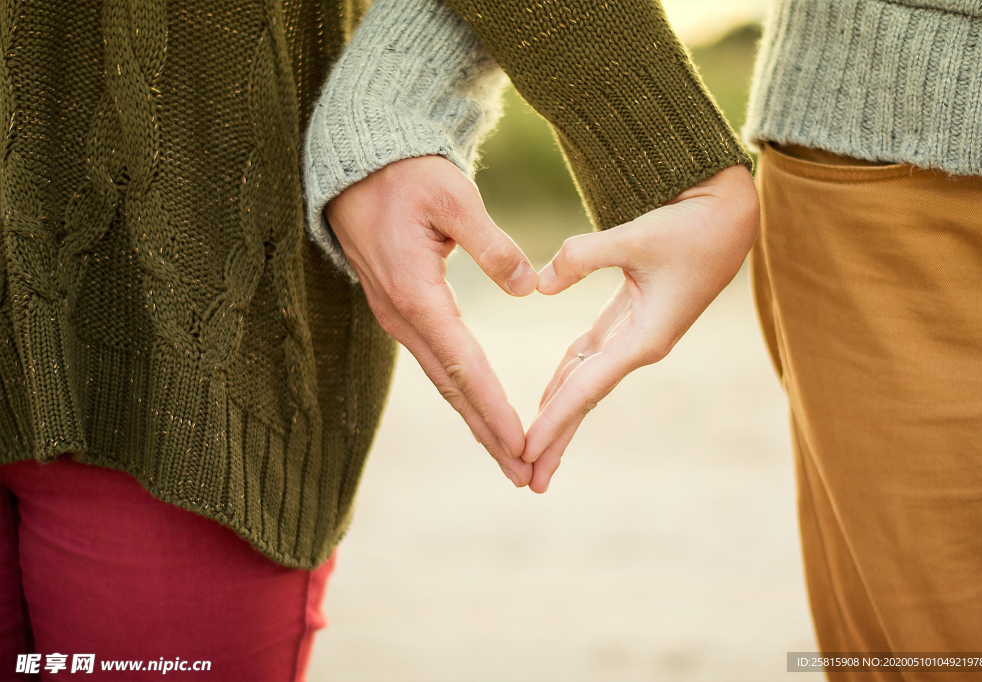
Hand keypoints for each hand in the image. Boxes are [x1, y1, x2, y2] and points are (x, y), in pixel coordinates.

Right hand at [324, 156, 537, 485]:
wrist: (356, 168)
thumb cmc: (406, 176)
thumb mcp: (453, 197)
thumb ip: (491, 244)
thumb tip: (528, 287)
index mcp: (416, 293)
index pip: (463, 364)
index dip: (494, 407)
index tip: (522, 443)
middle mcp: (402, 316)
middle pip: (452, 388)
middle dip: (488, 434)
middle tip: (523, 474)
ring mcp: (397, 317)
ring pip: (443, 380)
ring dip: (476, 420)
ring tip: (509, 456)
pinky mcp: (401, 311)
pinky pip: (436, 362)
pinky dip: (462, 393)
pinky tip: (481, 411)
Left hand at [523, 165, 758, 492]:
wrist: (729, 215)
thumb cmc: (691, 226)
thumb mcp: (636, 236)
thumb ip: (583, 257)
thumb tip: (538, 285)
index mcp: (645, 338)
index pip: (587, 389)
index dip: (554, 421)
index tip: (525, 451)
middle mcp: (639, 346)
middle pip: (585, 400)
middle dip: (556, 439)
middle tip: (527, 480)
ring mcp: (635, 336)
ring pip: (586, 382)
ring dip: (559, 415)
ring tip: (532, 451)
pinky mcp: (631, 319)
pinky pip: (590, 357)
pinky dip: (566, 378)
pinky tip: (548, 397)